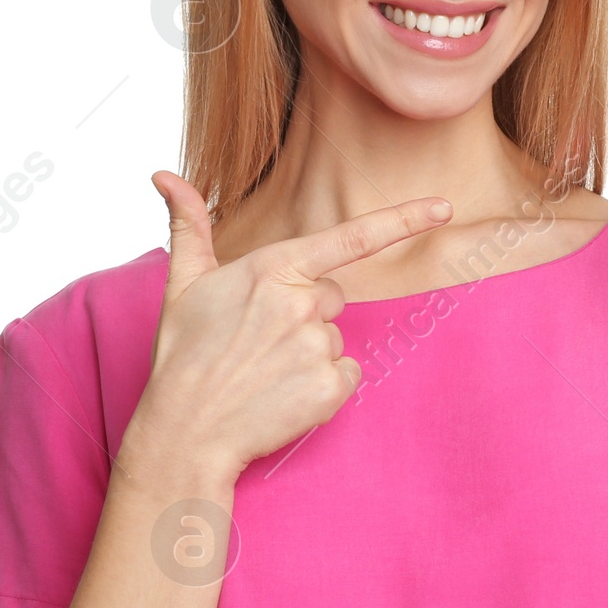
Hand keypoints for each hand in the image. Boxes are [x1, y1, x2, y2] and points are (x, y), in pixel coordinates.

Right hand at [122, 173, 452, 487]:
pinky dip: (323, 388)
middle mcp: (301, 302)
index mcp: (272, 268)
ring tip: (265, 373)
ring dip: (310, 355)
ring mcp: (318, 346)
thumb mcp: (182, 285)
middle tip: (259, 342)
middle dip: (306, 315)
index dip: (404, 220)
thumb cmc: (183, 356)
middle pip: (333, 298)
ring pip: (336, 339)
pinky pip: (346, 376)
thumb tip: (163, 175)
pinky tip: (284, 395)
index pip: (351, 237)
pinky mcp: (330, 388)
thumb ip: (188, 226)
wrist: (184, 432)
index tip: (444, 207)